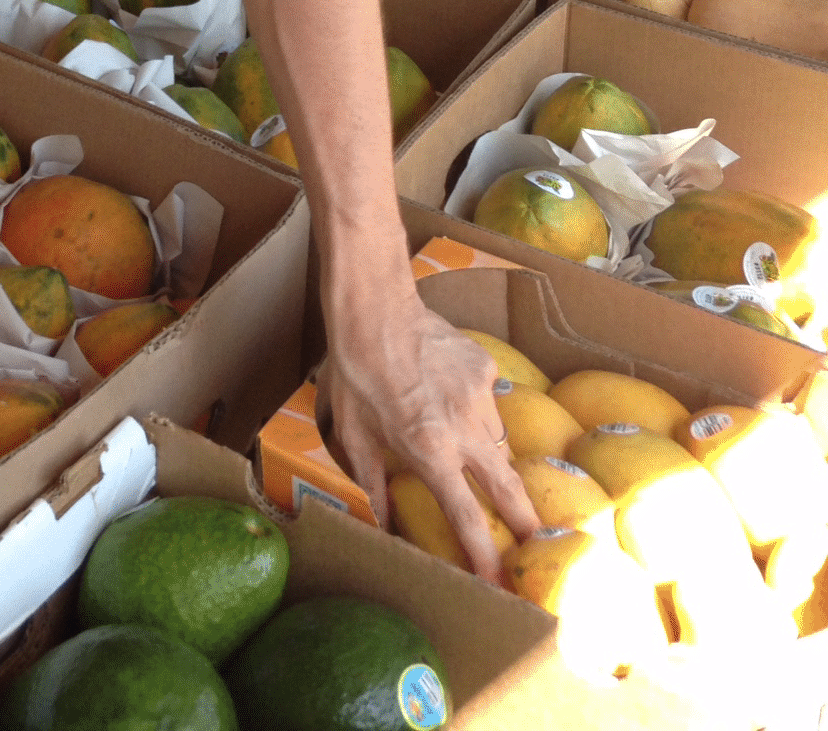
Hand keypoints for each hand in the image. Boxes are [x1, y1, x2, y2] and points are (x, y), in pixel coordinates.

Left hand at [326, 289, 538, 579]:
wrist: (374, 310)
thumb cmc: (356, 374)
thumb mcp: (353, 435)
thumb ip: (372, 483)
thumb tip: (380, 524)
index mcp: (430, 450)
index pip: (466, 516)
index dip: (484, 554)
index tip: (500, 581)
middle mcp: (464, 429)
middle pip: (506, 486)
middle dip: (525, 520)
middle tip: (539, 544)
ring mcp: (480, 396)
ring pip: (498, 441)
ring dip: (492, 460)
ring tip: (476, 460)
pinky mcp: (485, 368)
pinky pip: (490, 401)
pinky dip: (477, 410)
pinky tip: (451, 396)